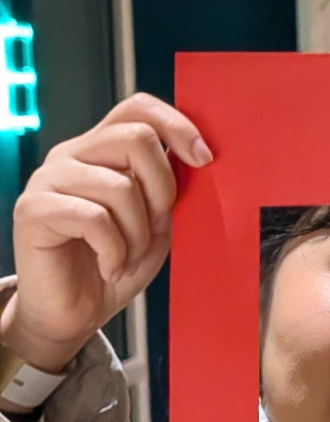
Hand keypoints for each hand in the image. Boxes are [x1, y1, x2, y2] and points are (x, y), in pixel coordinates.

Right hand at [0, 92, 211, 377]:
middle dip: (162, 189)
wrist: (75, 312)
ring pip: (120, 186)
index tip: (205, 160)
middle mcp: (73, 155)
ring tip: (128, 256)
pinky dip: (115, 251)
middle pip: (135, 138)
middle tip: (157, 226)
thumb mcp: (157, 225)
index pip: (138, 108)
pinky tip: (110, 267)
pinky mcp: (33, 210)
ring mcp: (49, 179)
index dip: (177, 125)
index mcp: (103, 151)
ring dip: (138, 233)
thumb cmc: (117, 264)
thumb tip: (195, 160)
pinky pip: (95, 219)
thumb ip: (170, 191)